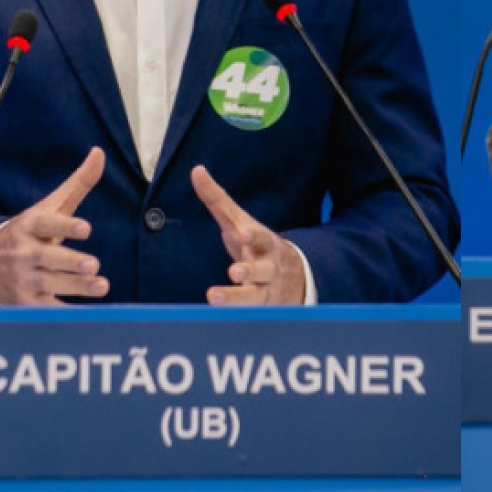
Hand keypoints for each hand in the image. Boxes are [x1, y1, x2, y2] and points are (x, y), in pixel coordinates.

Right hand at [0, 147, 108, 304]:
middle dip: (70, 262)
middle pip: (49, 257)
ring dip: (76, 286)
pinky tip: (87, 315)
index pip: (47, 224)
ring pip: (51, 284)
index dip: (65, 226)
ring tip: (101, 285)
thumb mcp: (49, 207)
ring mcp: (23, 278)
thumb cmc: (30, 231)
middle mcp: (25, 252)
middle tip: (93, 264)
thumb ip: (77, 183)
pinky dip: (63, 313)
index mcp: (31, 226)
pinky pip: (45, 310)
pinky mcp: (24, 302)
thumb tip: (99, 153)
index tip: (85, 228)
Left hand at [192, 166, 306, 304]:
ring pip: (254, 297)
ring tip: (213, 296)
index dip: (254, 236)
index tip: (243, 233)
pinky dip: (237, 317)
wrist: (295, 277)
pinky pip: (250, 316)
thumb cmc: (257, 245)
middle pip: (262, 269)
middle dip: (249, 270)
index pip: (262, 237)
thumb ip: (218, 200)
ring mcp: (268, 291)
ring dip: (236, 299)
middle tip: (235, 271)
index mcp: (265, 243)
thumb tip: (196, 170)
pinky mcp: (263, 311)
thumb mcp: (240, 222)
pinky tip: (220, 321)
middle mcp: (270, 267)